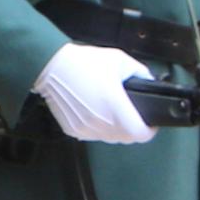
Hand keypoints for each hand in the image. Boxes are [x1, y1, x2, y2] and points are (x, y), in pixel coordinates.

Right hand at [31, 43, 156, 145]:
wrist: (51, 67)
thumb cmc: (85, 62)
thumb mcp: (119, 60)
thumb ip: (139, 72)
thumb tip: (149, 82)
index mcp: (115, 107)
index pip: (140, 134)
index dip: (149, 129)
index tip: (149, 122)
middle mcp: (101, 123)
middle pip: (126, 138)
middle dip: (133, 128)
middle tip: (132, 114)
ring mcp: (86, 129)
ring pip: (110, 139)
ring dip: (116, 130)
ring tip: (112, 112)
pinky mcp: (74, 130)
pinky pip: (93, 135)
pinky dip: (98, 128)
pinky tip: (94, 111)